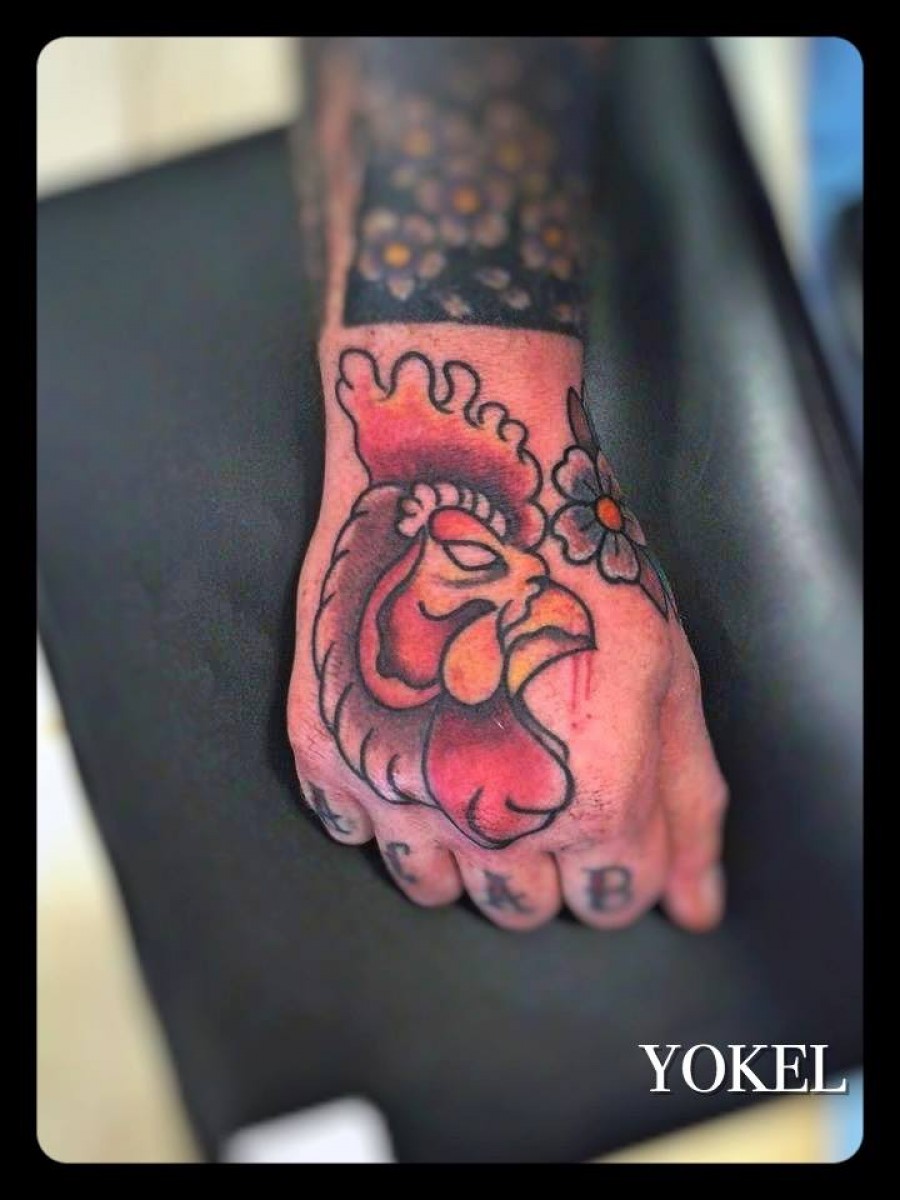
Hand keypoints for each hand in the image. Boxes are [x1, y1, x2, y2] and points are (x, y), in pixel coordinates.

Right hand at [288, 333, 727, 930]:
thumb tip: (697, 908)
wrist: (461, 469)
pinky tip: (411, 741)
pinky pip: (355, 836)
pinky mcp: (327, 750)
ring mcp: (397, 788)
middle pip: (522, 908)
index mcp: (590, 801)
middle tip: (537, 775)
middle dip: (544, 862)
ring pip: (434, 888)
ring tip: (471, 761)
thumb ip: (688, 801)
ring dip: (463, 848)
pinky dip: (385, 807)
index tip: (603, 802)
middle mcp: (488, 818)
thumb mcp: (666, 671)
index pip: (613, 900)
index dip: (618, 856)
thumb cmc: (576, 560)